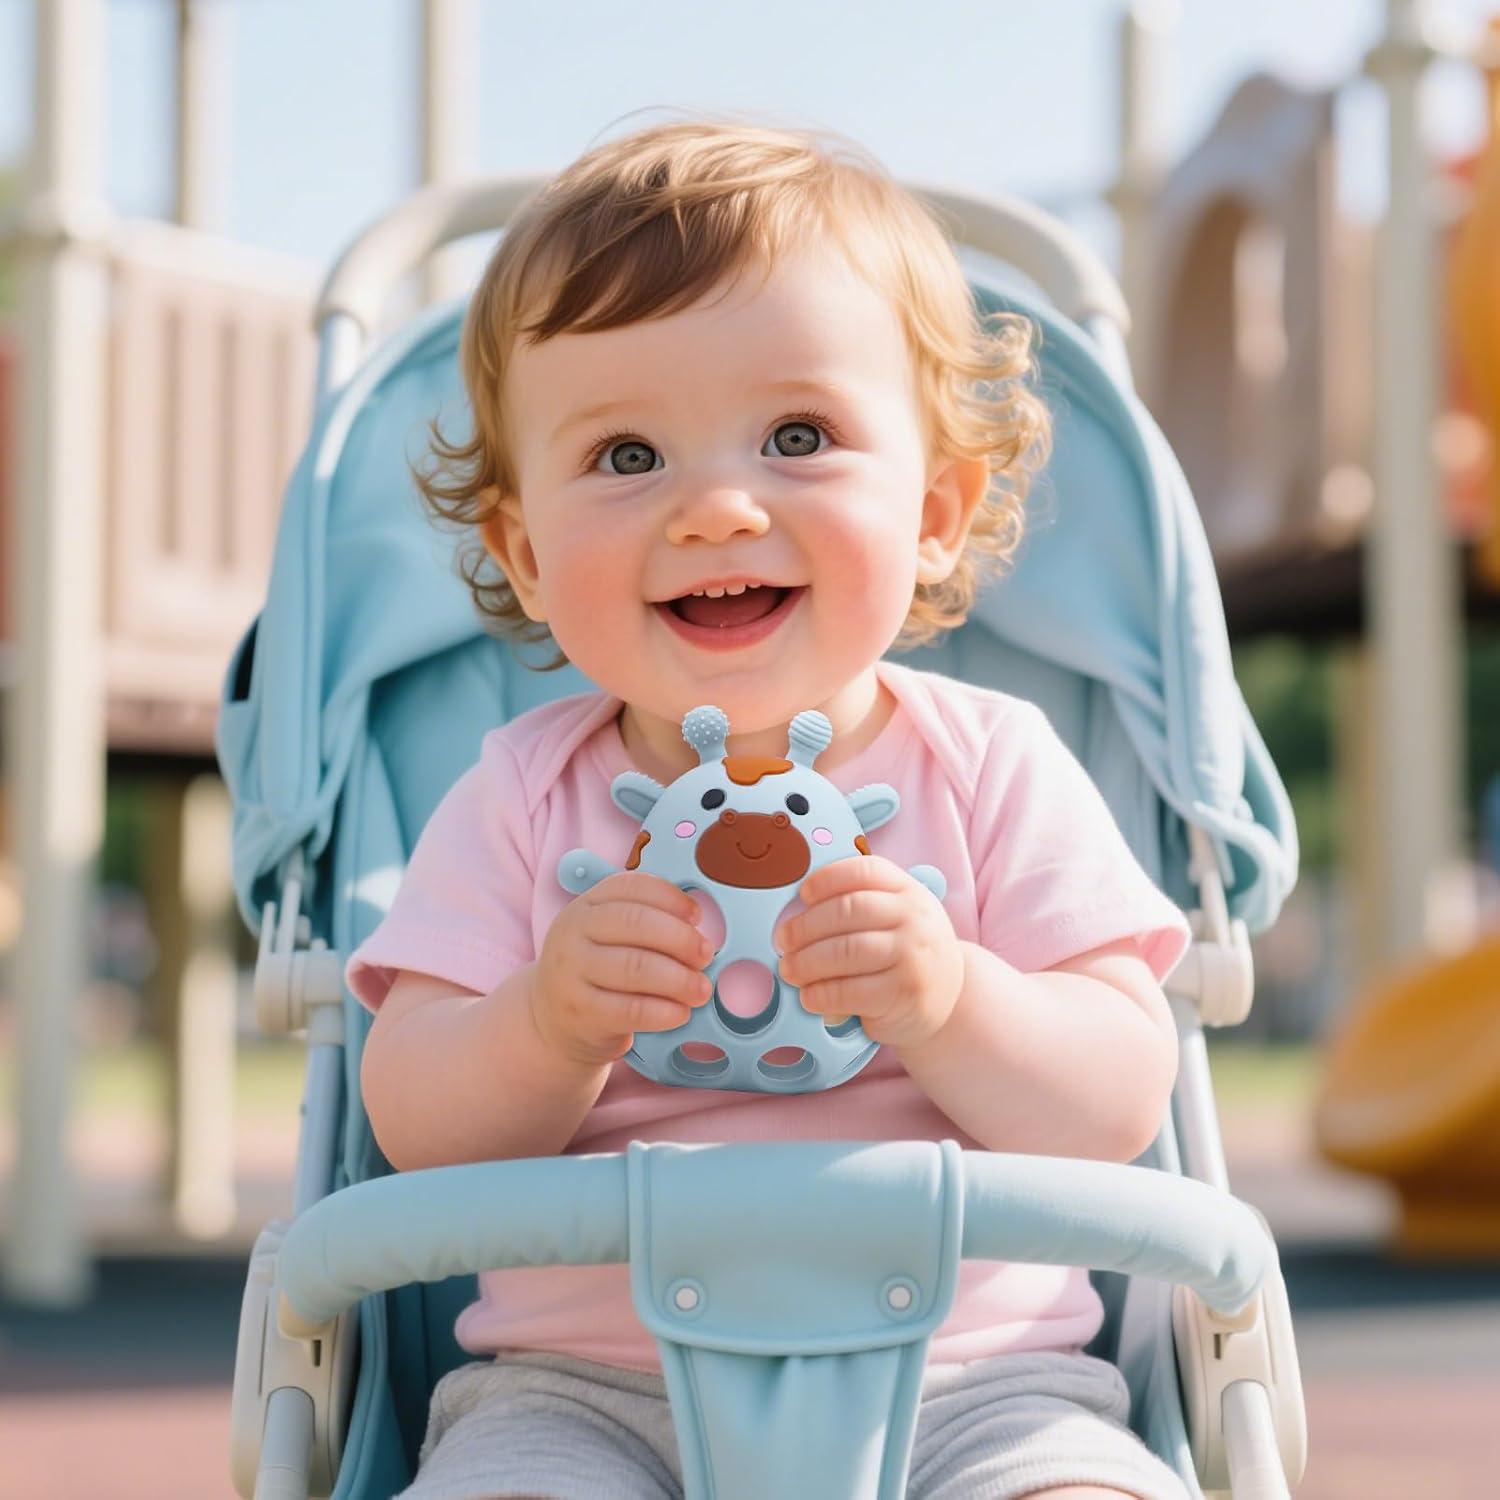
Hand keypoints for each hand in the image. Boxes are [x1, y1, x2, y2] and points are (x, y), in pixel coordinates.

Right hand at [533, 872, 712, 1067]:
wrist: (551, 1020)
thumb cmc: (596, 972)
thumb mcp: (606, 936)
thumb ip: (644, 923)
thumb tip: (698, 933)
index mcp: (587, 904)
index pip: (632, 886)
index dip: (671, 898)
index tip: (697, 915)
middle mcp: (574, 931)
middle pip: (636, 923)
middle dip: (681, 938)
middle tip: (705, 955)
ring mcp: (572, 971)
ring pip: (636, 967)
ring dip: (679, 978)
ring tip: (701, 989)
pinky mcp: (580, 1011)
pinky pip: (631, 1009)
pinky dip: (664, 1011)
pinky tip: (681, 1012)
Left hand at [773, 855, 963, 1049]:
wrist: (949, 997)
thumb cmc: (907, 951)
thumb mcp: (898, 916)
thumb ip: (861, 904)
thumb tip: (797, 910)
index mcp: (908, 890)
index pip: (864, 871)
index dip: (827, 879)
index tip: (802, 894)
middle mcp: (915, 918)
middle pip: (848, 910)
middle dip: (805, 926)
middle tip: (783, 940)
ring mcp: (912, 956)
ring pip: (845, 951)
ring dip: (807, 962)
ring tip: (790, 969)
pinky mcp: (903, 993)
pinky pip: (849, 991)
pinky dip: (820, 994)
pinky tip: (809, 995)